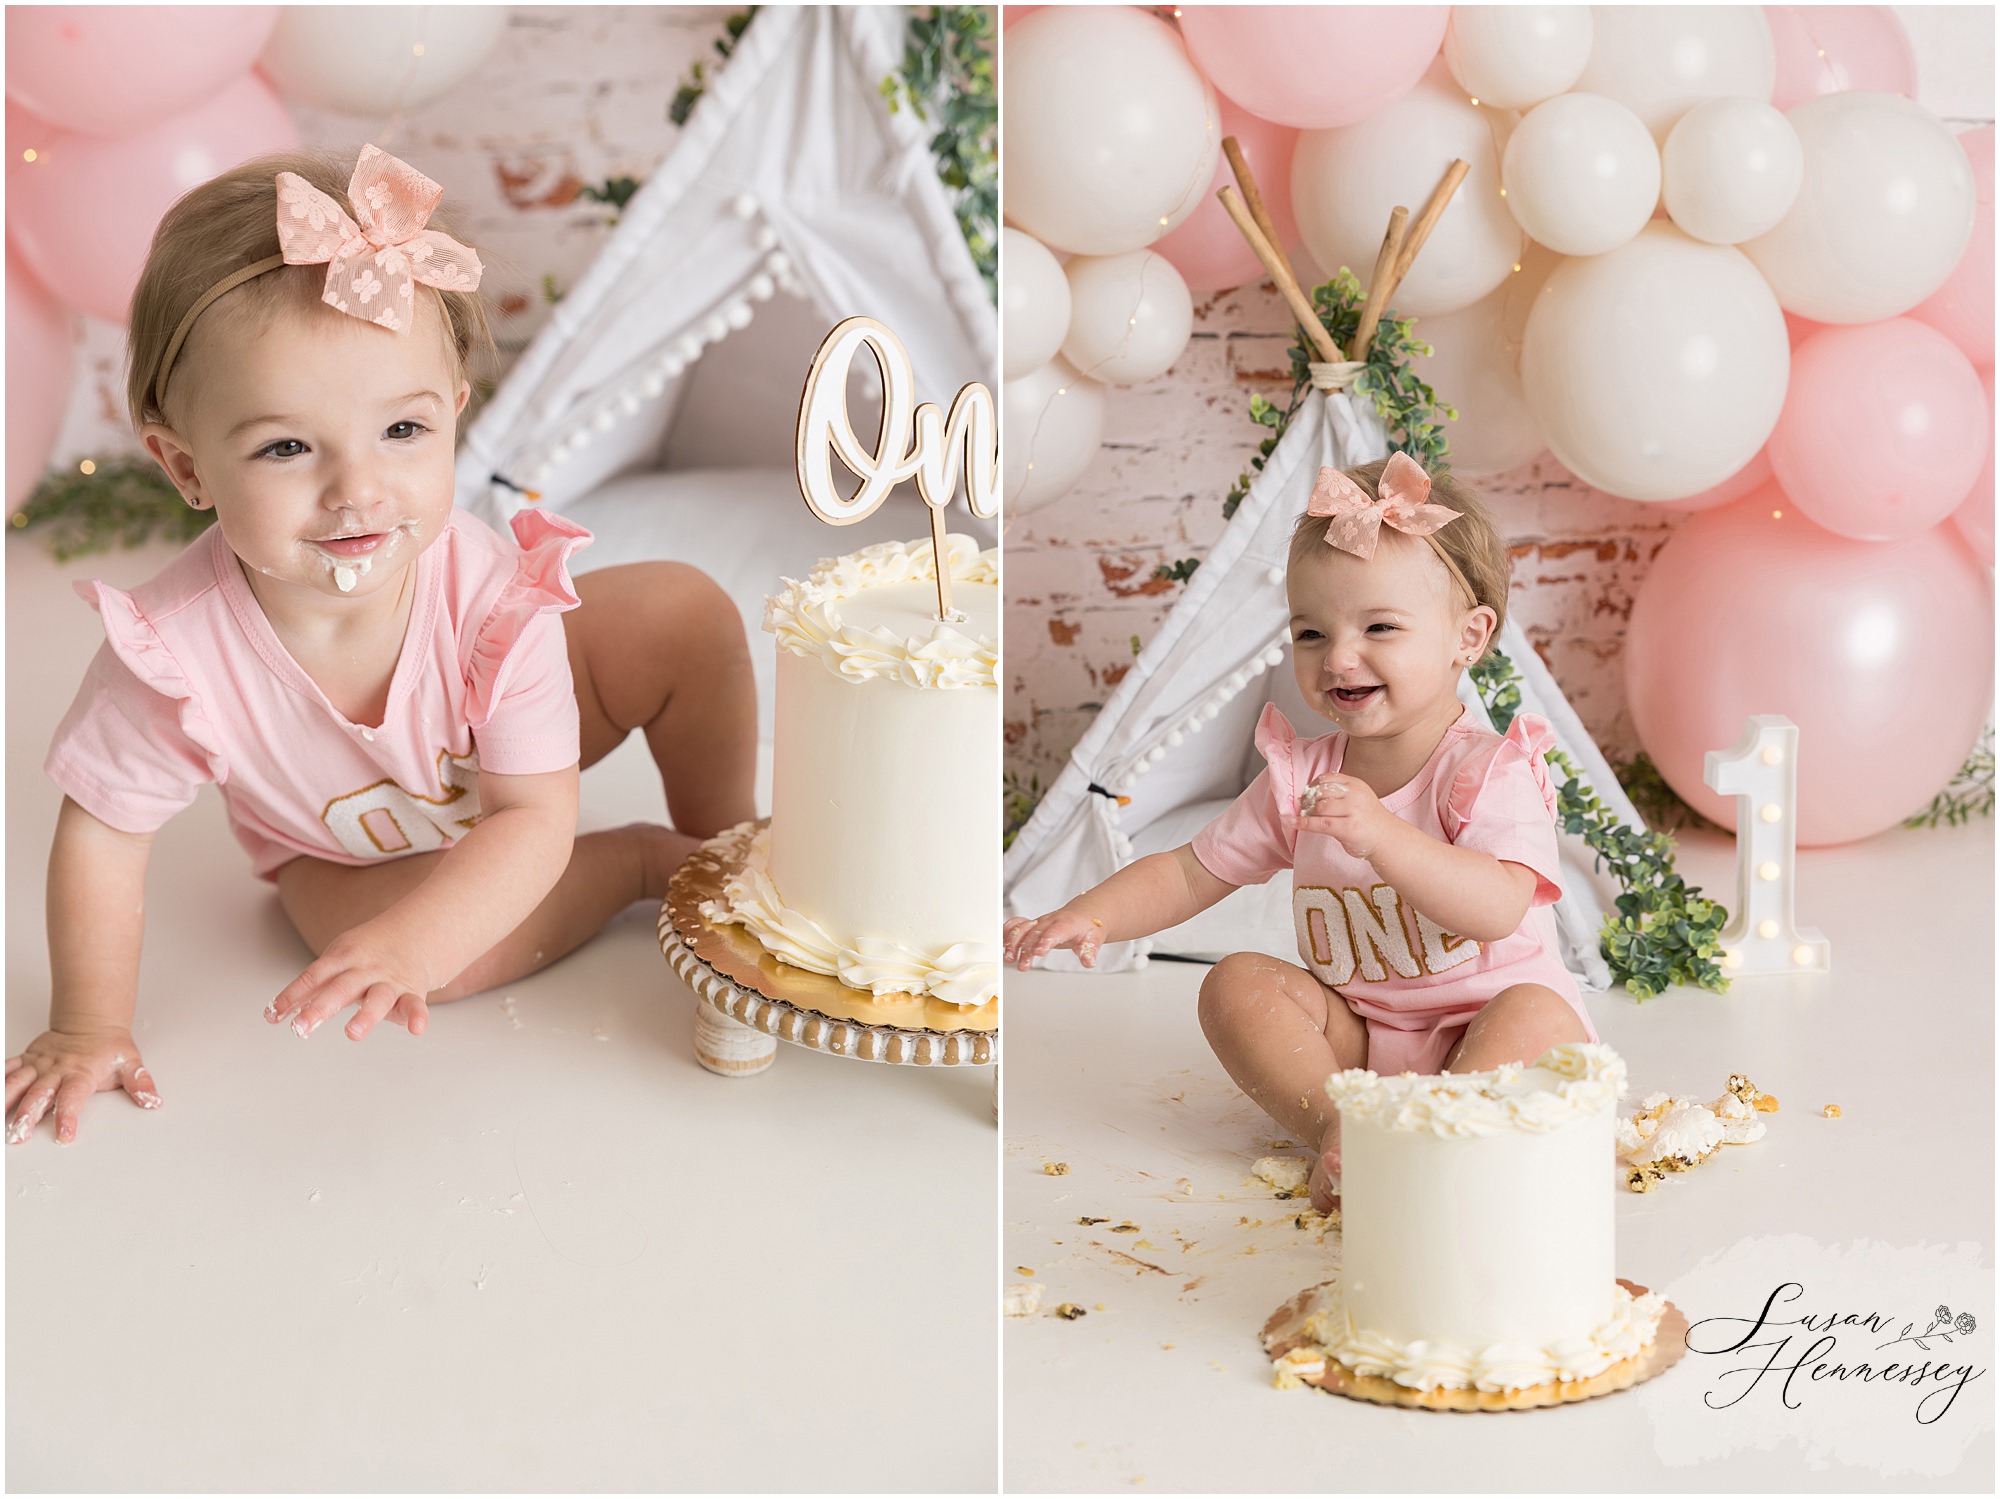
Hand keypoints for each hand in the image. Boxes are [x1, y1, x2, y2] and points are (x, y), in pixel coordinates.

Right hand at [5, 1027, 158, 1143]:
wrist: (91, 1021)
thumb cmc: (109, 1046)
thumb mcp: (130, 1063)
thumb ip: (140, 1083)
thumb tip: (153, 1100)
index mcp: (81, 1073)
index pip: (73, 1098)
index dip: (68, 1117)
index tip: (64, 1136)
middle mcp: (56, 1070)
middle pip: (38, 1095)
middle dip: (27, 1116)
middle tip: (18, 1136)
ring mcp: (39, 1065)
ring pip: (16, 1083)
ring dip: (4, 1102)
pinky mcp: (26, 1060)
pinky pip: (6, 1069)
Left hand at [267, 926, 433, 1041]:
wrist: (417, 932)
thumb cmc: (367, 955)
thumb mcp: (337, 961)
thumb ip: (310, 989)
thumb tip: (273, 1014)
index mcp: (343, 959)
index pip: (314, 976)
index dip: (293, 995)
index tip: (274, 1014)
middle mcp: (365, 970)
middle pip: (341, 988)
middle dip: (320, 1008)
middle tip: (300, 1029)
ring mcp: (389, 981)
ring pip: (378, 998)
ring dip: (365, 1016)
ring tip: (352, 1033)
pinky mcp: (411, 993)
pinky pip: (415, 1005)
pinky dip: (418, 1017)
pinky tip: (416, 1029)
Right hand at [1002, 910, 1110, 970]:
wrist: (1084, 913)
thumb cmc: (1088, 927)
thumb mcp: (1094, 939)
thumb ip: (1089, 951)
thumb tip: (1089, 962)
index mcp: (1066, 924)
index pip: (1054, 932)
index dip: (1046, 941)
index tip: (1038, 952)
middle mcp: (1050, 921)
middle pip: (1035, 934)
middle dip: (1026, 949)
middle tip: (1022, 966)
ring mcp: (1040, 922)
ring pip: (1023, 929)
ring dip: (1013, 942)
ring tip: (1009, 958)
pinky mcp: (1034, 924)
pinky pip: (1017, 924)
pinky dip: (1007, 931)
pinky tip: (1001, 943)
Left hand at [1286, 773, 1395, 860]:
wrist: (1387, 838)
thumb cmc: (1368, 820)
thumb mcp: (1357, 798)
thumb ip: (1338, 793)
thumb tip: (1306, 795)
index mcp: (1356, 784)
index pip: (1327, 778)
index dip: (1312, 786)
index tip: (1306, 794)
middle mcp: (1355, 795)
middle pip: (1321, 791)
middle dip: (1308, 800)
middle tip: (1303, 808)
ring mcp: (1353, 811)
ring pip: (1319, 807)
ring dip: (1308, 813)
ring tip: (1306, 818)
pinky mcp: (1348, 828)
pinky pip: (1320, 823)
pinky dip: (1304, 823)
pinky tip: (1294, 823)